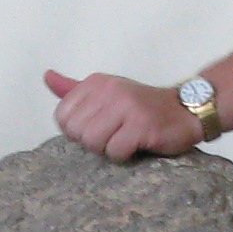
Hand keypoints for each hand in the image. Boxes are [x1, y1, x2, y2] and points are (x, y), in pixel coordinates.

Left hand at [45, 70, 201, 161]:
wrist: (185, 111)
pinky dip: (124, 155)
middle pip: (76, 132)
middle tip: (114, 135)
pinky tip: (137, 145)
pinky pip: (115, 151)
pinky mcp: (141, 126)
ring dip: (108, 149)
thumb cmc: (141, 107)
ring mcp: (126, 107)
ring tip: (124, 140)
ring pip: (92, 143)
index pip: (62, 117)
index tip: (100, 127)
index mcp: (96, 82)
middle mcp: (109, 90)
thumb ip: (74, 89)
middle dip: (92, 142)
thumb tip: (47, 76)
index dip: (78, 131)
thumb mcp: (106, 92)